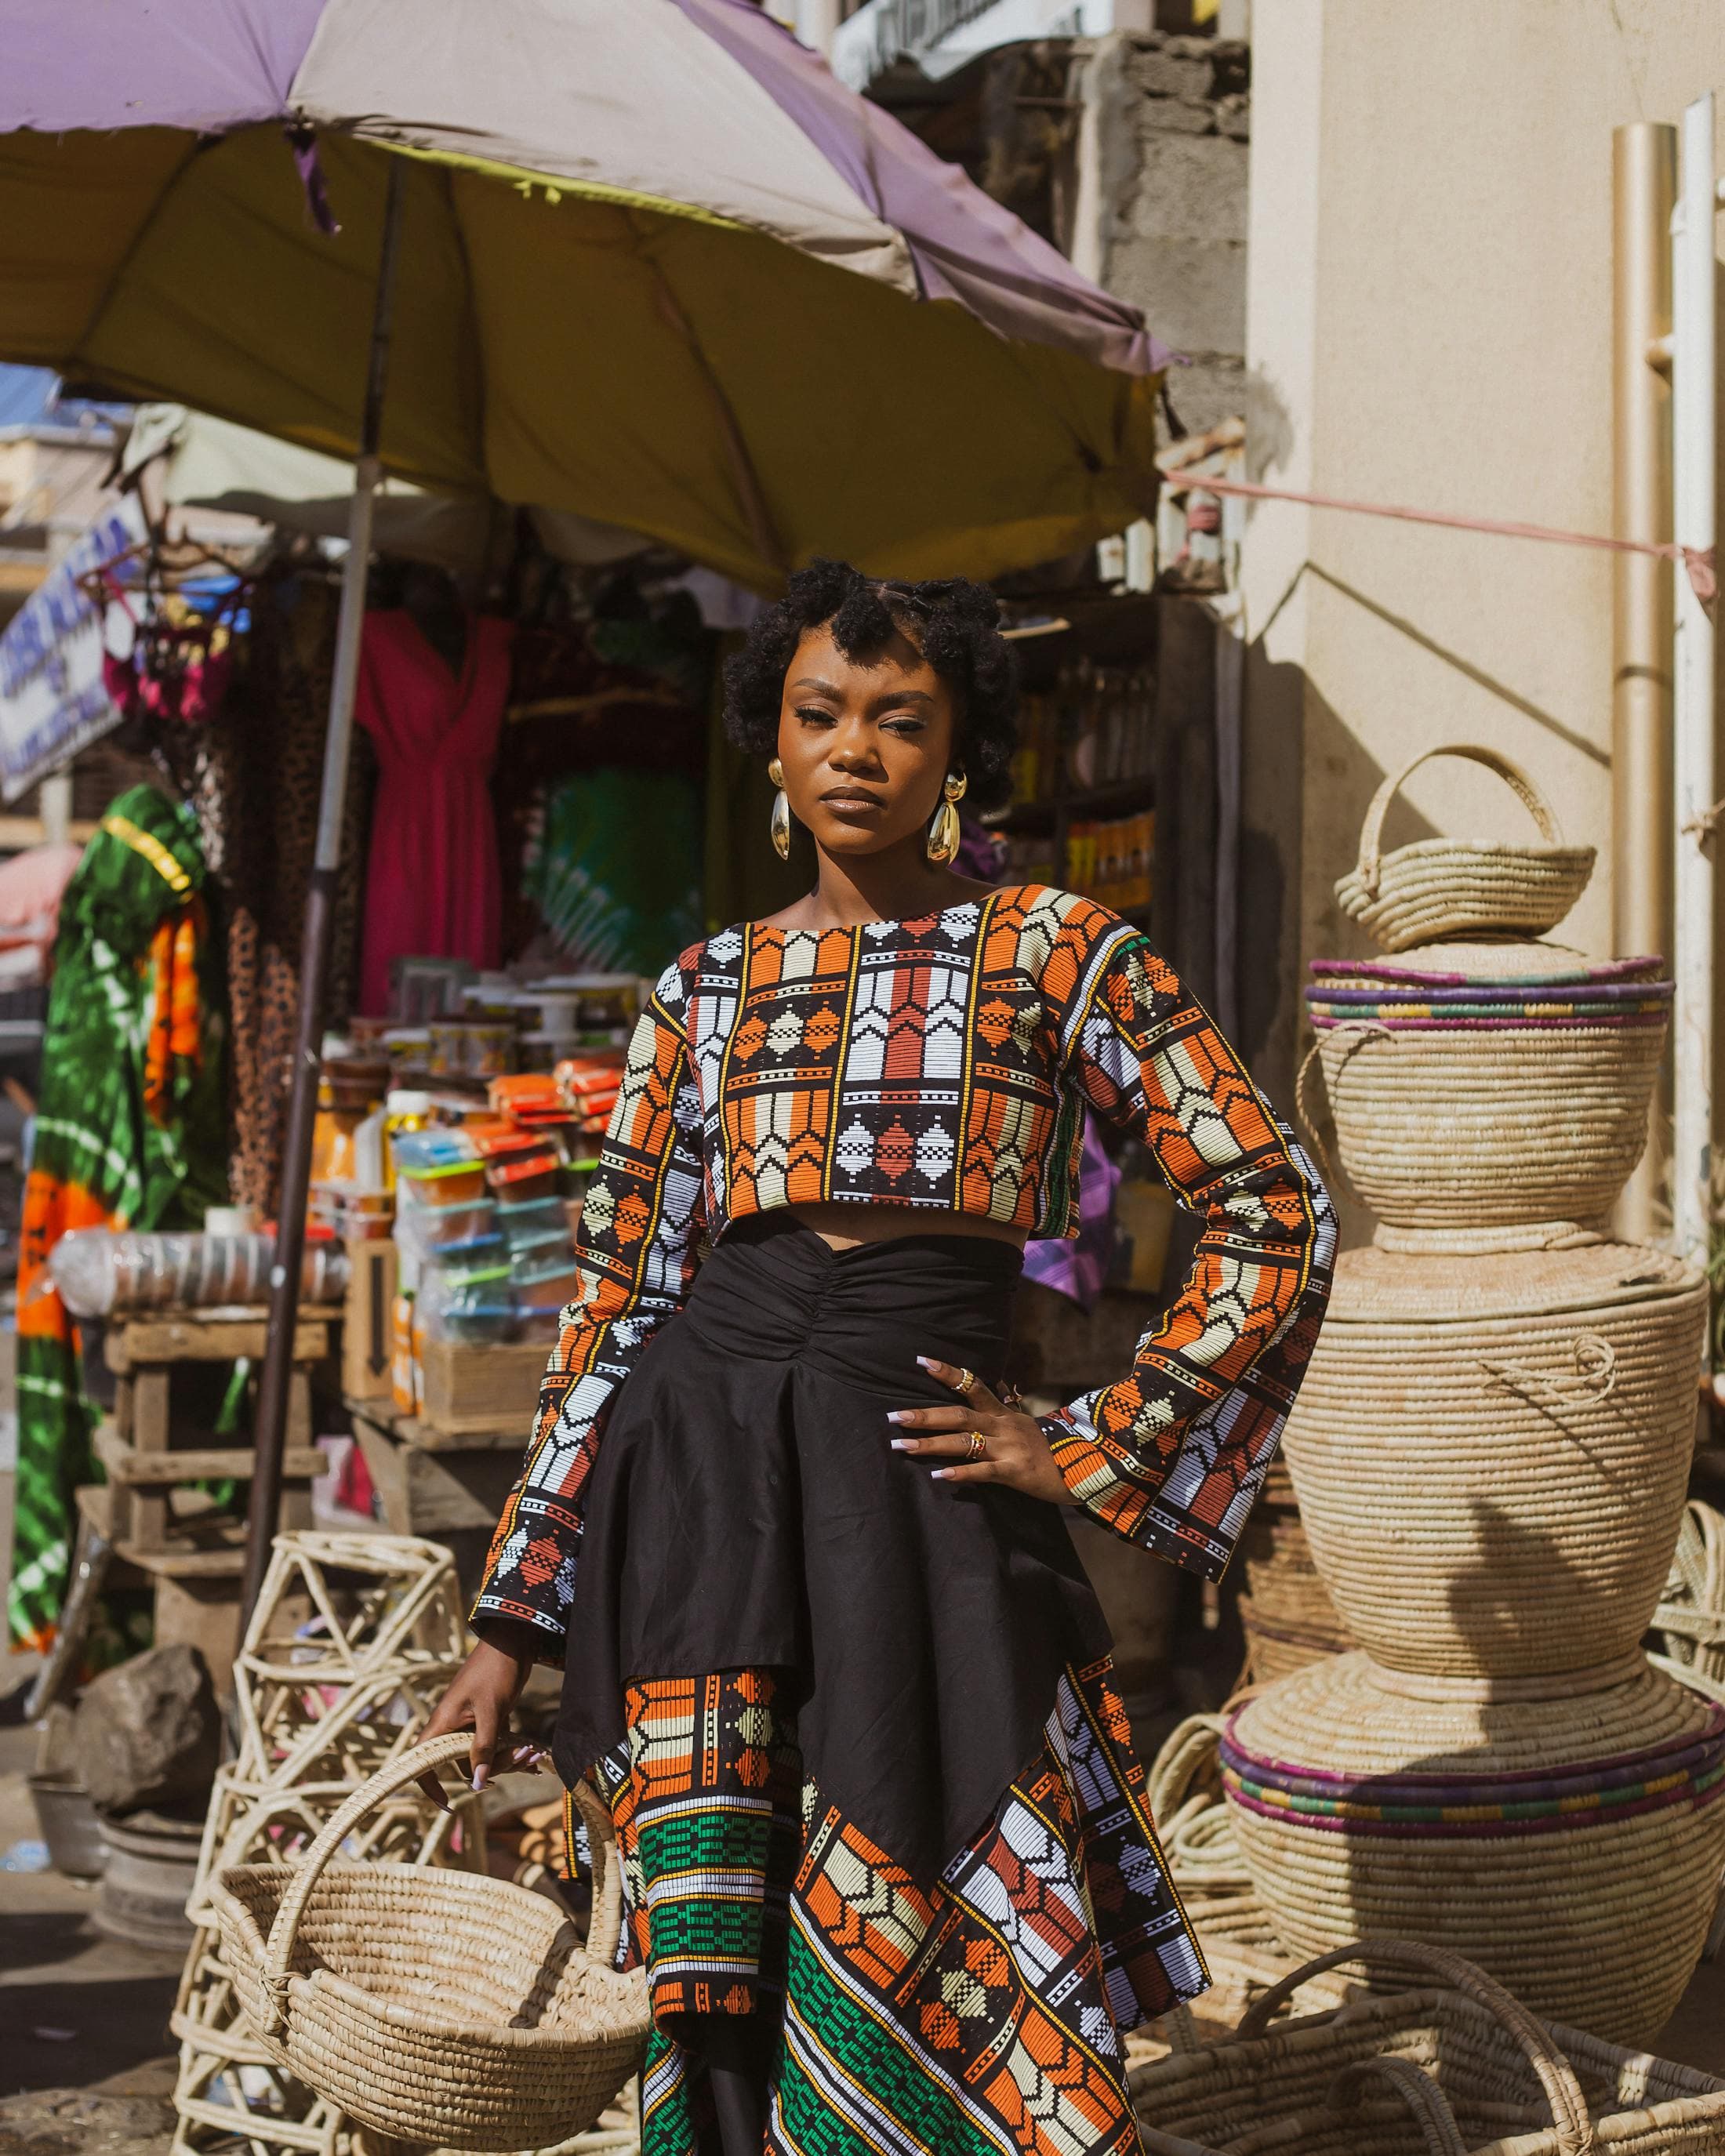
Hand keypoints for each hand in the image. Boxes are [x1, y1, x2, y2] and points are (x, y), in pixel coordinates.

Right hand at [417, 1621, 544, 1804]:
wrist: (514, 1643)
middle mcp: (453, 1728)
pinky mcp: (489, 1722)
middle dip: (494, 1768)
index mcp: (443, 1724)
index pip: (423, 1764)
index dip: (430, 1787)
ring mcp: (471, 1725)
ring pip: (484, 1758)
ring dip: (509, 1760)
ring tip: (534, 1751)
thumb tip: (478, 1785)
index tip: (448, 1805)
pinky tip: (533, 1755)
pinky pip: (496, 1747)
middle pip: (465, 1765)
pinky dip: (513, 1753)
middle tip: (524, 1756)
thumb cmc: (495, 1671)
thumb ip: (483, 1747)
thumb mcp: (491, 1711)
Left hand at [887, 1355, 1073, 1505]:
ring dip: (930, 1444)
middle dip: (924, 1415)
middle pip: (958, 1415)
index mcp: (1003, 1413)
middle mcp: (1003, 1426)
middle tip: (893, 1416)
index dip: (947, 1372)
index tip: (920, 1360)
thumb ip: (1006, 1404)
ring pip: (964, 1443)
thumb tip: (994, 1383)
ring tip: (901, 1445)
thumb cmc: (1051, 1446)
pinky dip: (961, 1473)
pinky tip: (939, 1476)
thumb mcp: (1027, 1421)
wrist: (1086, 1467)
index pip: (972, 1385)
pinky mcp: (1015, 1472)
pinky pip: (984, 1472)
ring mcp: (1008, 1448)